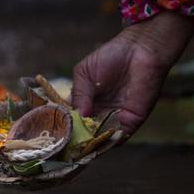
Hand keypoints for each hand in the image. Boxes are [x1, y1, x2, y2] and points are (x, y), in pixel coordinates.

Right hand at [71, 11, 193, 134]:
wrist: (139, 49)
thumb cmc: (111, 56)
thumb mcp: (84, 74)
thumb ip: (79, 94)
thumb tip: (77, 115)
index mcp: (86, 104)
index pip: (72, 121)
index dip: (63, 127)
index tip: (53, 133)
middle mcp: (99, 114)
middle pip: (84, 134)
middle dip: (75, 140)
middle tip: (63, 143)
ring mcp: (115, 119)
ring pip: (100, 139)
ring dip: (90, 143)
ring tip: (77, 143)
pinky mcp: (132, 121)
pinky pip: (118, 137)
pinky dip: (107, 141)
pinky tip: (96, 138)